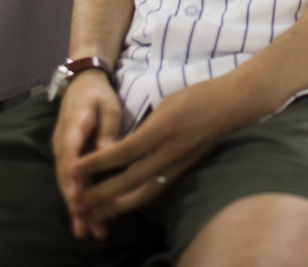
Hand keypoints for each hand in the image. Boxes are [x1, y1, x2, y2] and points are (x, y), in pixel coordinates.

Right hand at [51, 70, 122, 239]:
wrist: (82, 84)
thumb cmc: (98, 95)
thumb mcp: (109, 106)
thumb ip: (107, 130)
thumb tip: (108, 154)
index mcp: (74, 125)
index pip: (70, 153)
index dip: (73, 176)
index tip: (77, 196)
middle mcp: (62, 141)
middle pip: (65, 174)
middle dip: (74, 202)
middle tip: (84, 226)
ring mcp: (62, 150)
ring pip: (65, 181)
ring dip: (75, 206)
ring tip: (86, 230)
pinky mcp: (66, 156)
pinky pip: (69, 179)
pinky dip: (76, 197)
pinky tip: (85, 217)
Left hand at [68, 72, 272, 225]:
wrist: (232, 104)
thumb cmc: (199, 95)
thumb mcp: (167, 102)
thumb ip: (146, 125)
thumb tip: (127, 145)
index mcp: (161, 129)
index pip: (122, 152)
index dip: (97, 163)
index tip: (75, 168)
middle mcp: (169, 151)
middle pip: (129, 180)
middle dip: (102, 193)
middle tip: (78, 202)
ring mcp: (179, 163)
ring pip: (144, 192)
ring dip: (118, 205)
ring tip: (97, 213)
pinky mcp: (186, 168)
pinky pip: (158, 187)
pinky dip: (138, 198)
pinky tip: (125, 202)